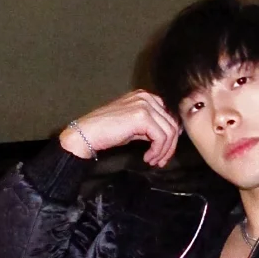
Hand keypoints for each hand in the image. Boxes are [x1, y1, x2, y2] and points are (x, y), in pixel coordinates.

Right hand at [60, 90, 180, 168]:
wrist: (87, 133)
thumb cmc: (106, 131)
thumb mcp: (133, 125)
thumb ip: (150, 126)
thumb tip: (168, 137)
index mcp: (146, 96)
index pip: (169, 116)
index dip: (171, 137)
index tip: (164, 152)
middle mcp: (147, 97)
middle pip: (172, 123)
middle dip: (169, 146)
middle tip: (160, 161)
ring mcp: (145, 105)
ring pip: (169, 131)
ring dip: (163, 151)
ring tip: (153, 161)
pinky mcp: (142, 117)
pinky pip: (161, 137)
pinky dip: (157, 151)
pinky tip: (147, 158)